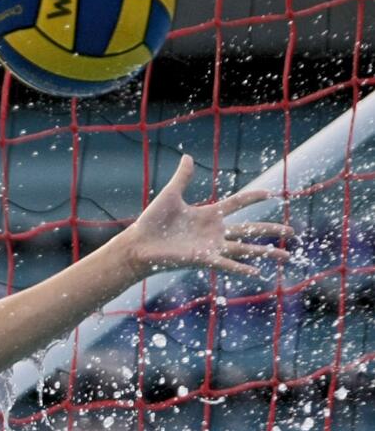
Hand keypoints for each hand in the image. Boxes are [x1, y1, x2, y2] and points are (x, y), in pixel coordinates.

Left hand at [124, 154, 294, 279]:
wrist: (138, 244)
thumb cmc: (152, 222)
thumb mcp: (170, 195)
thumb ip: (183, 177)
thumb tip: (187, 156)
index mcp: (208, 214)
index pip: (237, 204)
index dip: (252, 198)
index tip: (270, 193)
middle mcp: (214, 232)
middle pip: (250, 229)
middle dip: (271, 230)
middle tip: (292, 232)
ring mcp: (210, 246)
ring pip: (245, 249)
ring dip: (265, 253)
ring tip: (286, 257)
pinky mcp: (203, 259)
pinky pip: (227, 264)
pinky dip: (241, 269)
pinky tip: (258, 274)